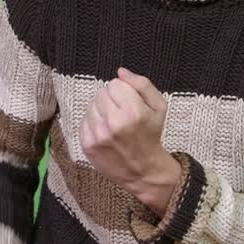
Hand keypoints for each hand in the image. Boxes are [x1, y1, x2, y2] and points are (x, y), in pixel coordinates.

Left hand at [80, 68, 179, 212]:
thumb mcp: (158, 107)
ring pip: (91, 105)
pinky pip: (84, 120)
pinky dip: (93, 123)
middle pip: (101, 93)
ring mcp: (99, 135)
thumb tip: (120, 72)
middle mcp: (114, 123)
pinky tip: (105, 133)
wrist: (143, 170)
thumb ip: (142, 84)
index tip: (130, 104)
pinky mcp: (87, 144)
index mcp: (134, 112)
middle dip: (111, 100)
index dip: (123, 92)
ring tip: (113, 124)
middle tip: (122, 115)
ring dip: (101, 111)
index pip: (114, 84)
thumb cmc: (151, 135)